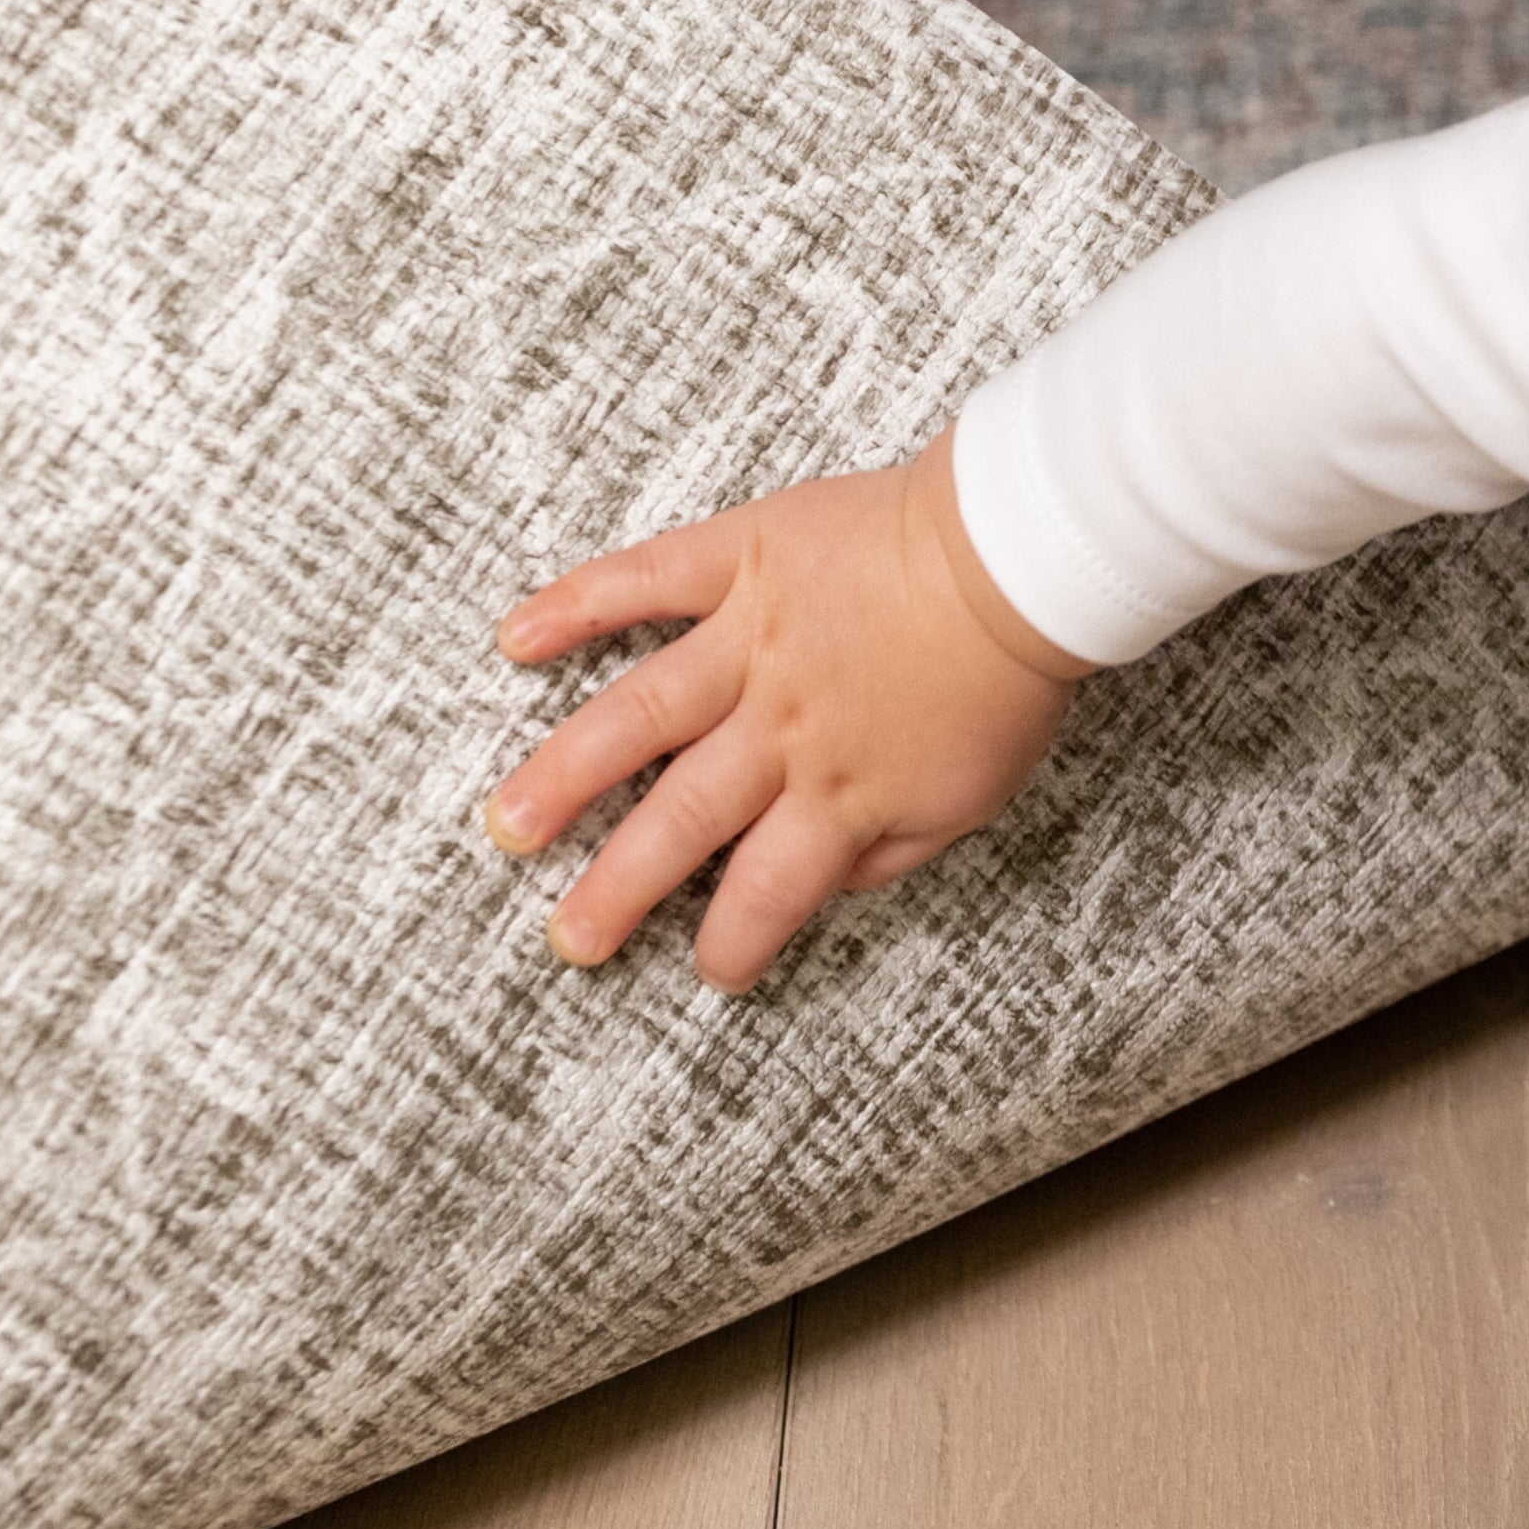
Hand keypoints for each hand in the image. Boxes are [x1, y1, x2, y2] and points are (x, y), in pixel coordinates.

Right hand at [483, 432, 1091, 989]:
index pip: (767, 890)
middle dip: (617, 889)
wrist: (1020, 558)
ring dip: (565, 775)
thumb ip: (889, 852)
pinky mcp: (743, 557)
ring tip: (508, 826)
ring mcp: (752, 640)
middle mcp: (780, 727)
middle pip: (682, 821)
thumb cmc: (1004, 676)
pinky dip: (576, 605)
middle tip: (567, 938)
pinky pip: (645, 579)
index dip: (734, 941)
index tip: (708, 971)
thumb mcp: (968, 797)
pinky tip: (515, 639)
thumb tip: (825, 885)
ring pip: (638, 717)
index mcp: (839, 793)